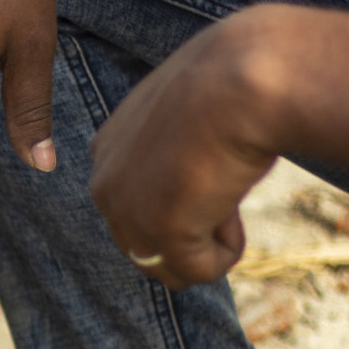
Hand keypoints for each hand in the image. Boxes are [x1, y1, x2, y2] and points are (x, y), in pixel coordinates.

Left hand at [89, 6, 292, 287]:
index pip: (135, 203)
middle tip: (221, 178)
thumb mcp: (189, 117)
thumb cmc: (232, 82)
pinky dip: (227, 252)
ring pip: (167, 266)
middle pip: (146, 242)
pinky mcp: (158, 235)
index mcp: (107, 149)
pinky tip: (233, 210)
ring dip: (207, 242)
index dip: (185, 196)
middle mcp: (104, 183)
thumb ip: (177, 154)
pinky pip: (200, 272)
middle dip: (192, 224)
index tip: (211, 160)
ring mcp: (126, 213)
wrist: (244, 76)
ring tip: (227, 195)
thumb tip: (198, 193)